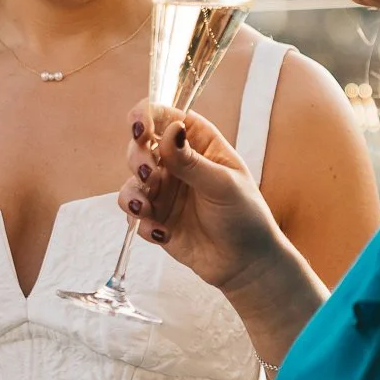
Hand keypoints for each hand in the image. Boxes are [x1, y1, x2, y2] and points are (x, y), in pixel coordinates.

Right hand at [121, 99, 284, 296]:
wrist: (247, 264)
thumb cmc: (245, 216)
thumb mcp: (223, 185)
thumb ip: (192, 161)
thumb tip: (172, 128)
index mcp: (198, 142)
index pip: (165, 116)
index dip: (146, 115)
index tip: (139, 129)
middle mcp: (177, 161)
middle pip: (141, 145)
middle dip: (137, 157)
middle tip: (148, 175)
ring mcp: (165, 190)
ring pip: (132, 179)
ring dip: (132, 192)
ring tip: (144, 209)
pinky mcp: (156, 217)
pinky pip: (134, 214)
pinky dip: (141, 222)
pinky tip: (161, 234)